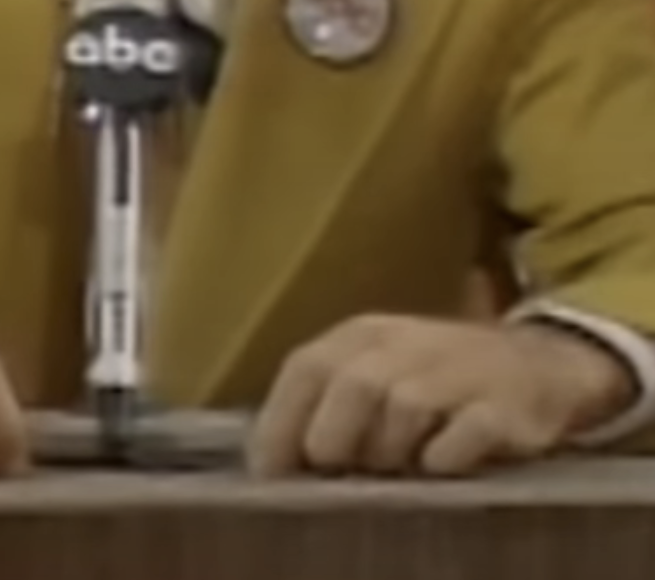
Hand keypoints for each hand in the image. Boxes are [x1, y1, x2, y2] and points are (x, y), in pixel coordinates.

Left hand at [248, 314, 635, 477]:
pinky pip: (462, 437)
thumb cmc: (438, 383)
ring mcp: (460, 372)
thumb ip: (329, 403)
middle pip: (351, 386)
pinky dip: (444, 459)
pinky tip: (442, 469)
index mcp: (367, 335)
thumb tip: (274, 466)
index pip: (307, 368)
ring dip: (391, 454)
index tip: (271, 476)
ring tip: (398, 472)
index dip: (282, 425)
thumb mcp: (380, 373)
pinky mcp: (504, 408)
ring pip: (404, 408)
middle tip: (342, 475)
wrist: (542, 367)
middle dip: (335, 441)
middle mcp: (408, 344)